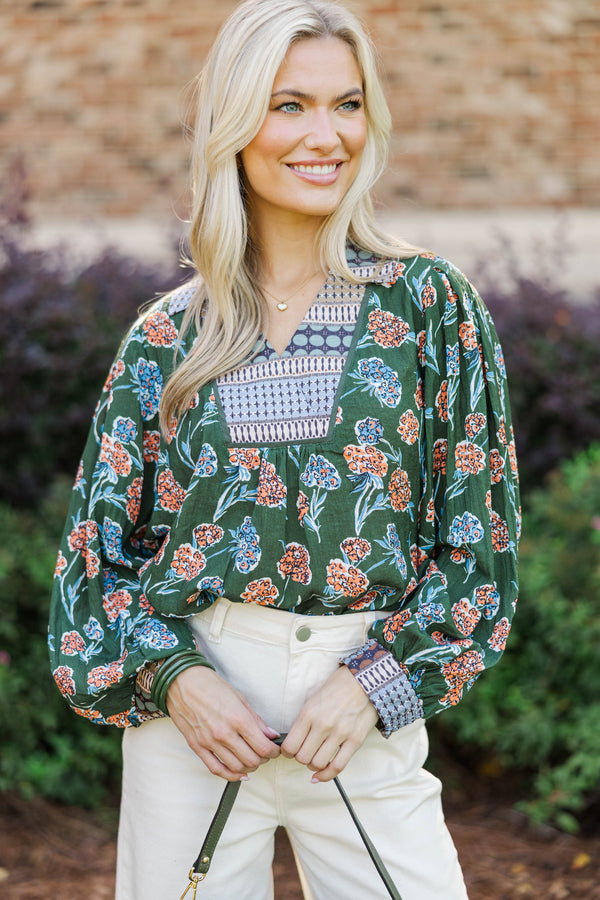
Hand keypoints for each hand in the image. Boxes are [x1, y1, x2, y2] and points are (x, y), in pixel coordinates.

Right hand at [166, 666, 280, 780]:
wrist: (182, 682)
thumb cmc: (211, 686)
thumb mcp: (239, 698)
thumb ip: (256, 720)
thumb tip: (271, 734)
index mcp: (238, 718)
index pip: (263, 747)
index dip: (274, 751)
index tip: (276, 749)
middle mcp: (224, 733)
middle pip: (252, 760)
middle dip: (264, 759)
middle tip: (266, 753)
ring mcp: (209, 742)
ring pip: (236, 767)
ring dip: (249, 767)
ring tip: (253, 759)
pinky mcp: (197, 746)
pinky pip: (216, 769)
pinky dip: (230, 775)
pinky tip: (239, 773)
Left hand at [281, 665, 377, 781]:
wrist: (363, 681)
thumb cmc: (336, 689)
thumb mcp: (313, 700)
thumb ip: (303, 721)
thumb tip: (293, 741)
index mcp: (309, 713)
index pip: (290, 745)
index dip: (287, 752)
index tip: (290, 751)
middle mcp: (323, 725)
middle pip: (302, 757)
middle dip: (300, 758)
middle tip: (303, 752)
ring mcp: (340, 733)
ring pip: (317, 763)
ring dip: (313, 765)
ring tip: (314, 758)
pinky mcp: (355, 740)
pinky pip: (338, 766)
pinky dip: (326, 775)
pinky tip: (320, 775)